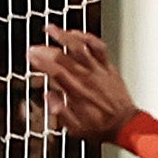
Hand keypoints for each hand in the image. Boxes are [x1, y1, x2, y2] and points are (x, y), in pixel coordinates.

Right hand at [29, 27, 142, 143]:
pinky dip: (87, 37)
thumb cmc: (101, 127)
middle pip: (64, 57)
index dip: (41, 61)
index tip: (31, 56)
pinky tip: (76, 33)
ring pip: (81, 47)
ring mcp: (99, 71)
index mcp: (77, 93)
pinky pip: (99, 47)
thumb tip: (48, 97)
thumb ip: (60, 112)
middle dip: (46, 49)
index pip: (55, 72)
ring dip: (65, 36)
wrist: (126, 124)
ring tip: (52, 29)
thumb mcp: (75, 129)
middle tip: (34, 47)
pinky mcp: (108, 68)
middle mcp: (87, 78)